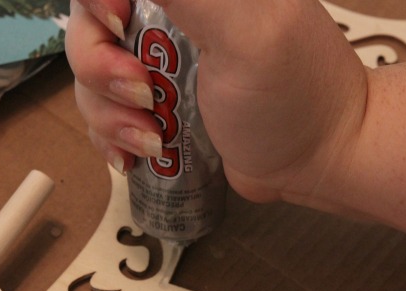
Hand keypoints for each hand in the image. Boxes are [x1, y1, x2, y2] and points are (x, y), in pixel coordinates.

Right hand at [66, 0, 367, 205]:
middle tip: (146, 99)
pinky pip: (106, 114)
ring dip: (110, 115)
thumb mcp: (246, 29)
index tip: (119, 27)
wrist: (315, 160)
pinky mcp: (157, 108)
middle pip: (90, 28)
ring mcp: (158, 67)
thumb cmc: (292, 95)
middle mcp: (167, 19)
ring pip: (92, 79)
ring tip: (153, 140)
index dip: (97, 2)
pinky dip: (113, 137)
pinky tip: (138, 154)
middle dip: (103, 70)